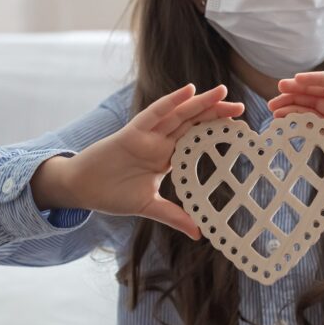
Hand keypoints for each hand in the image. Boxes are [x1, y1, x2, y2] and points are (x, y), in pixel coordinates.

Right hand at [62, 83, 243, 238]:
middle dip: (215, 114)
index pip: (196, 140)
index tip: (239, 129)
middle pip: (192, 123)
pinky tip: (188, 90)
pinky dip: (171, 101)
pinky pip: (154, 114)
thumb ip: (174, 216)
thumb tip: (199, 233)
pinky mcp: (132, 132)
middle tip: (241, 107)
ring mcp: (147, 135)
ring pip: (178, 114)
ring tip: (222, 92)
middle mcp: (160, 142)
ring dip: (199, 102)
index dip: (215, 132)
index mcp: (166, 157)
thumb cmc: (113, 194)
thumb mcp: (149, 206)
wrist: (82, 189)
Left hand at [268, 71, 323, 234]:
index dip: (295, 121)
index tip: (274, 124)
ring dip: (302, 88)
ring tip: (281, 88)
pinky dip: (320, 79)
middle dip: (293, 104)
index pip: (314, 124)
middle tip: (271, 107)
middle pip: (314, 105)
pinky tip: (301, 79)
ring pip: (323, 91)